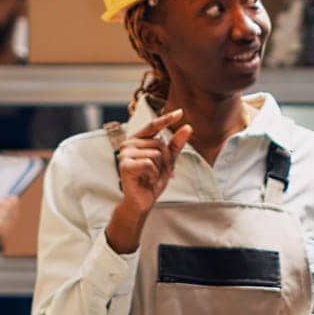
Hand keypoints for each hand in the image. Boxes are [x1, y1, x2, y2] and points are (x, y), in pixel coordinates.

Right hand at [105, 109, 191, 253]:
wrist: (142, 202)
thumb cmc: (152, 180)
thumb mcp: (167, 161)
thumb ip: (175, 144)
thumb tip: (188, 127)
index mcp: (138, 140)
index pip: (153, 126)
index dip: (166, 119)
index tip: (180, 112)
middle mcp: (129, 143)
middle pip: (160, 144)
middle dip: (167, 160)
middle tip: (162, 173)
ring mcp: (125, 154)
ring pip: (156, 154)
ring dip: (160, 169)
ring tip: (152, 177)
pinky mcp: (125, 165)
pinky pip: (149, 163)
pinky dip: (153, 174)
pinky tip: (148, 180)